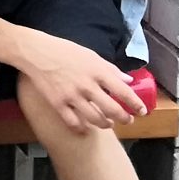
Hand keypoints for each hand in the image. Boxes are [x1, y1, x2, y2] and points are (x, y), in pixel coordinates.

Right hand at [19, 32, 145, 132]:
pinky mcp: (57, 104)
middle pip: (112, 109)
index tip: (142, 110)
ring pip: (95, 119)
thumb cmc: (64, 51)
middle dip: (124, 118)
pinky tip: (86, 128)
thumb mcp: (91, 55)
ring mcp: (72, 96)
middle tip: (128, 120)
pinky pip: (73, 122)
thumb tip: (127, 80)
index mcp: (98, 72)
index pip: (124, 92)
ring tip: (109, 124)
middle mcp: (87, 86)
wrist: (36, 53)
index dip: (136, 104)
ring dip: (106, 124)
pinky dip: (82, 128)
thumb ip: (110, 69)